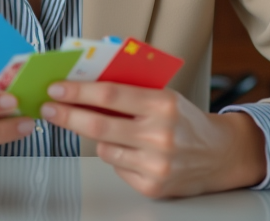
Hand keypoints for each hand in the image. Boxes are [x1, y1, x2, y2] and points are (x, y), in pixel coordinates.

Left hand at [39, 82, 266, 197]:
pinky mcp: (153, 186)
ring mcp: (156, 164)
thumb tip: (85, 84)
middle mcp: (161, 135)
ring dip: (95, 137)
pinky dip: (115, 156)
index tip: (56, 88)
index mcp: (163, 104)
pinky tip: (128, 149)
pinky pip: (117, 167)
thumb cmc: (187, 120)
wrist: (220, 154)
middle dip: (67, 114)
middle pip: (98, 123)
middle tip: (49, 108)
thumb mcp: (164, 95)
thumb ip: (130, 91)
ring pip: (104, 148)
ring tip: (101, 127)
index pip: (109, 94)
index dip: (78, 90)